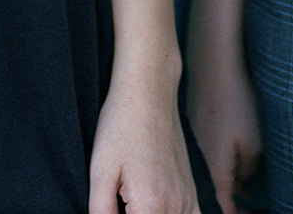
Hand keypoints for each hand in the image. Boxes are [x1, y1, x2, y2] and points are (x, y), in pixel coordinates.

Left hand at [88, 71, 198, 213]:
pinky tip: (160, 210)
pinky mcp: (192, 190)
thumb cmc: (120, 127)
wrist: (148, 92)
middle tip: (123, 204)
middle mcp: (175, 208)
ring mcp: (188, 199)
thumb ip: (100, 213)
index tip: (115, 208)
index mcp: (151, 207)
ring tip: (137, 205)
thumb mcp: (100, 172)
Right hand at [187, 59, 261, 213]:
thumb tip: (245, 182)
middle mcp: (201, 158)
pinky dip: (225, 159)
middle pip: (218, 189)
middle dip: (236, 199)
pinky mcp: (196, 124)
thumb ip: (249, 169)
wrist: (212, 62)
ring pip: (215, 169)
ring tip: (250, 186)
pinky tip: (238, 154)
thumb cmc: (235, 100)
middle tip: (253, 203)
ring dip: (232, 179)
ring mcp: (196, 140)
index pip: (225, 205)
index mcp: (215, 168)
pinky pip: (211, 152)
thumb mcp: (254, 141)